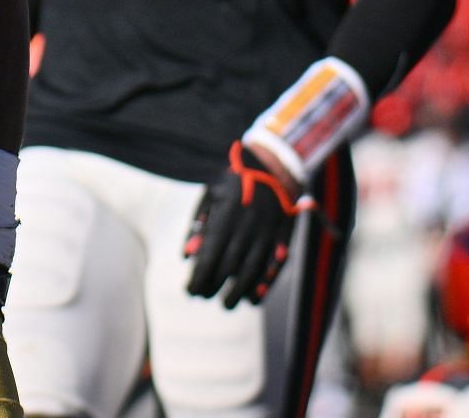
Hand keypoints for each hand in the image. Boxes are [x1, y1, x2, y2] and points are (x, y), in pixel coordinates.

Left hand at [184, 142, 309, 308]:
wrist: (271, 165)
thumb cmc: (232, 180)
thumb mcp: (209, 195)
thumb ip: (198, 225)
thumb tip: (185, 256)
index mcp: (226, 217)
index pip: (210, 256)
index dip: (199, 278)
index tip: (190, 291)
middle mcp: (247, 228)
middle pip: (229, 268)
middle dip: (214, 287)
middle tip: (204, 296)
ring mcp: (267, 234)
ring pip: (252, 271)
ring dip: (238, 292)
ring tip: (227, 304)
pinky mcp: (282, 238)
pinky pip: (273, 267)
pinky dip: (263, 286)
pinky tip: (253, 299)